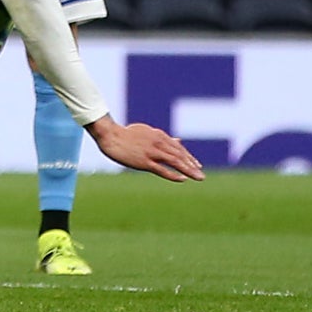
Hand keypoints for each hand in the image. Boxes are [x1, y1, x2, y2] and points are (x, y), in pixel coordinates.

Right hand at [89, 116, 203, 181]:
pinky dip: (174, 174)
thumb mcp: (147, 132)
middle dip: (192, 165)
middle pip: (180, 155)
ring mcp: (152, 152)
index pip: (178, 148)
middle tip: (201, 175)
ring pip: (175, 162)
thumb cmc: (126, 134)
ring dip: (188, 170)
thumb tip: (180, 140)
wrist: (110, 136)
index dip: (189, 157)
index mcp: (159, 135)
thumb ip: (164, 138)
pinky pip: (163, 170)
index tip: (197, 165)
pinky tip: (183, 179)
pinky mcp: (145, 162)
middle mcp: (158, 143)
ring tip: (199, 178)